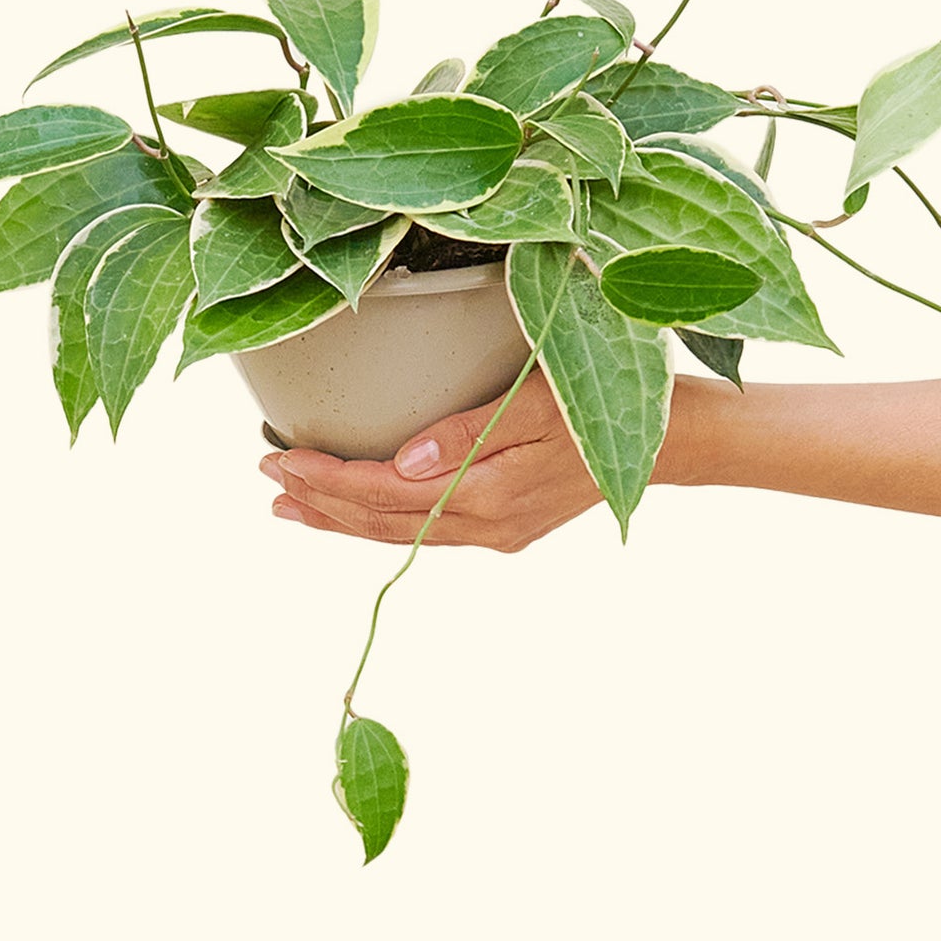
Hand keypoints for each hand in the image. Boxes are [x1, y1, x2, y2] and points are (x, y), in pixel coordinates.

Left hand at [259, 371, 620, 552]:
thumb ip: (468, 434)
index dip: (327, 480)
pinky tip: (362, 512)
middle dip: (320, 504)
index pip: (384, 493)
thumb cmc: (604, 408)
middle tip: (267, 482)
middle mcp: (487, 526)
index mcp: (489, 495)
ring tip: (293, 509)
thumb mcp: (536, 405)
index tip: (279, 460)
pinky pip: (427, 531)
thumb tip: (402, 463)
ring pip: (401, 535)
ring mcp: (498, 533)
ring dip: (343, 521)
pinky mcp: (507, 527)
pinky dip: (383, 521)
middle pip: (383, 524)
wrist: (672, 443)